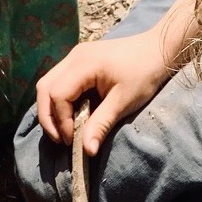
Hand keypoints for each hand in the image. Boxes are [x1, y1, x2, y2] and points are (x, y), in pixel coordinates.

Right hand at [35, 26, 173, 155]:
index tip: (74, 139)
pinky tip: (72, 115)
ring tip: (65, 130)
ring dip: (52, 110)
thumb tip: (86, 151)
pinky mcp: (78, 61)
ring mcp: (74, 57)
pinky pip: (58, 81)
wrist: (157, 50)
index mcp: (83, 64)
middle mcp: (73, 57)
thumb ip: (101, 125)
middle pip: (44, 88)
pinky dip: (59, 101)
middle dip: (49, 117)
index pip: (57, 94)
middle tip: (62, 139)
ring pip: (47, 84)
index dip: (61, 121)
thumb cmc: (144, 73)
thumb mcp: (123, 102)